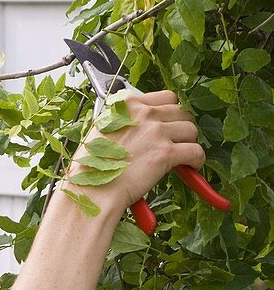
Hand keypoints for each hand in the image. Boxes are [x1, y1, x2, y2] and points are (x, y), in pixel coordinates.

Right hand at [63, 90, 205, 211]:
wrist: (93, 191)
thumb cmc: (92, 169)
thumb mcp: (103, 132)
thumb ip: (126, 122)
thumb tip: (146, 130)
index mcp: (128, 104)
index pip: (166, 97)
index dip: (170, 114)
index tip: (168, 127)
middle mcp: (144, 113)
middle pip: (182, 112)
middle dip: (181, 128)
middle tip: (176, 143)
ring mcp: (155, 132)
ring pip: (191, 130)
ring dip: (189, 143)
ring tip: (182, 158)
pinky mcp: (165, 153)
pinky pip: (195, 151)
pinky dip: (197, 160)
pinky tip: (191, 168)